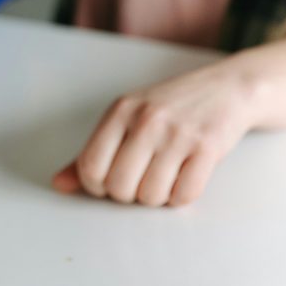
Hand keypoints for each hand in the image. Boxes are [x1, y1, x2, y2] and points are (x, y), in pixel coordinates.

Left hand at [51, 63, 258, 205]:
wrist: (227, 88)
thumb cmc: (169, 108)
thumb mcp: (125, 118)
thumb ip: (91, 152)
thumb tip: (59, 184)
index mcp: (120, 111)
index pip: (90, 167)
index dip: (96, 186)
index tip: (109, 182)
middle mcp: (147, 120)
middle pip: (119, 187)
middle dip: (127, 194)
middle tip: (138, 181)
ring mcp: (178, 134)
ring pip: (150, 195)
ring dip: (155, 197)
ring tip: (162, 178)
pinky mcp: (208, 148)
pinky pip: (184, 195)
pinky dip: (180, 197)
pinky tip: (182, 180)